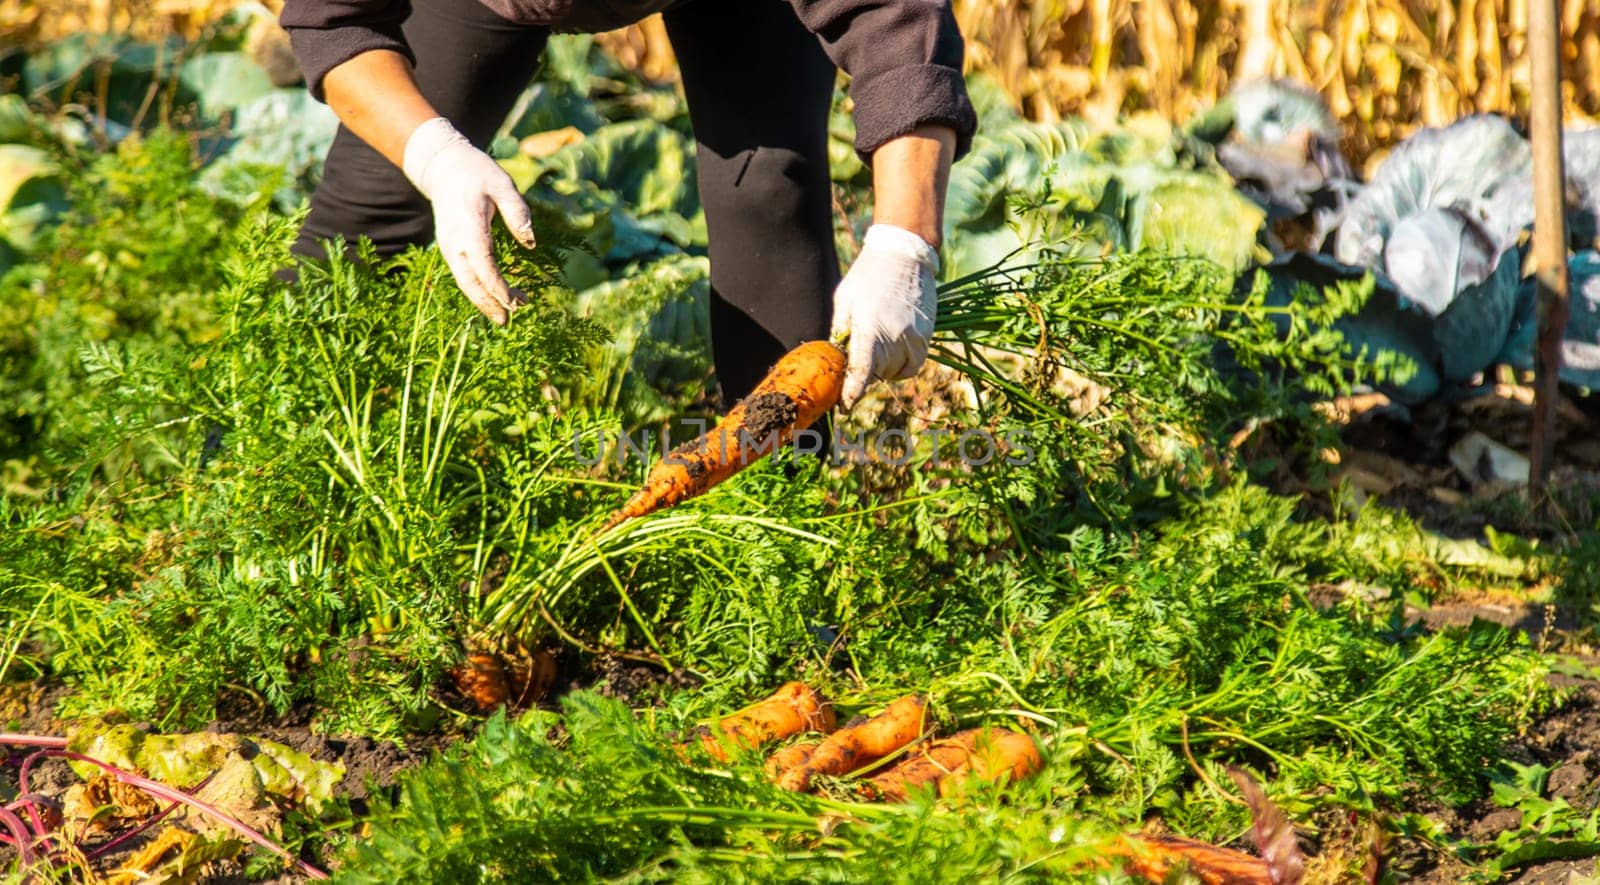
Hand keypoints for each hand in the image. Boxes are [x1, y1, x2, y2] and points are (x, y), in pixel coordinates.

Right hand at [402, 117, 535, 324]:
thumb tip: (530, 242)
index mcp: (468, 226)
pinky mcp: (450, 249)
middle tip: (509, 321)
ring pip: (464, 281)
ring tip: (504, 316)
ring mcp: (449, 246)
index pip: (483, 263)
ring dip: (483, 301)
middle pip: (469, 281)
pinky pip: (462, 275)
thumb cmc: (477, 173)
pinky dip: (476, 290)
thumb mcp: (503, 184)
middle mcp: (454, 241)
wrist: (443, 167)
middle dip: (489, 303)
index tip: (515, 301)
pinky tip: (493, 299)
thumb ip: (517, 212)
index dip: (498, 286)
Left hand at [829, 224, 939, 409]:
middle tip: (857, 358)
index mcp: (869, 326)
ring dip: (883, 368)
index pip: (862, 371)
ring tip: (876, 347)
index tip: (845, 406)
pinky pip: (913, 365)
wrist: (904, 254)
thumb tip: (835, 362)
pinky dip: (902, 366)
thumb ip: (840, 332)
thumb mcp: (844, 300)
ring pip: (895, 372)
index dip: (852, 392)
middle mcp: (894, 335)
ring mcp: (914, 336)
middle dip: (865, 372)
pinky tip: (893, 352)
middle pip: (877, 373)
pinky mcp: (927, 335)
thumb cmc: (867, 276)